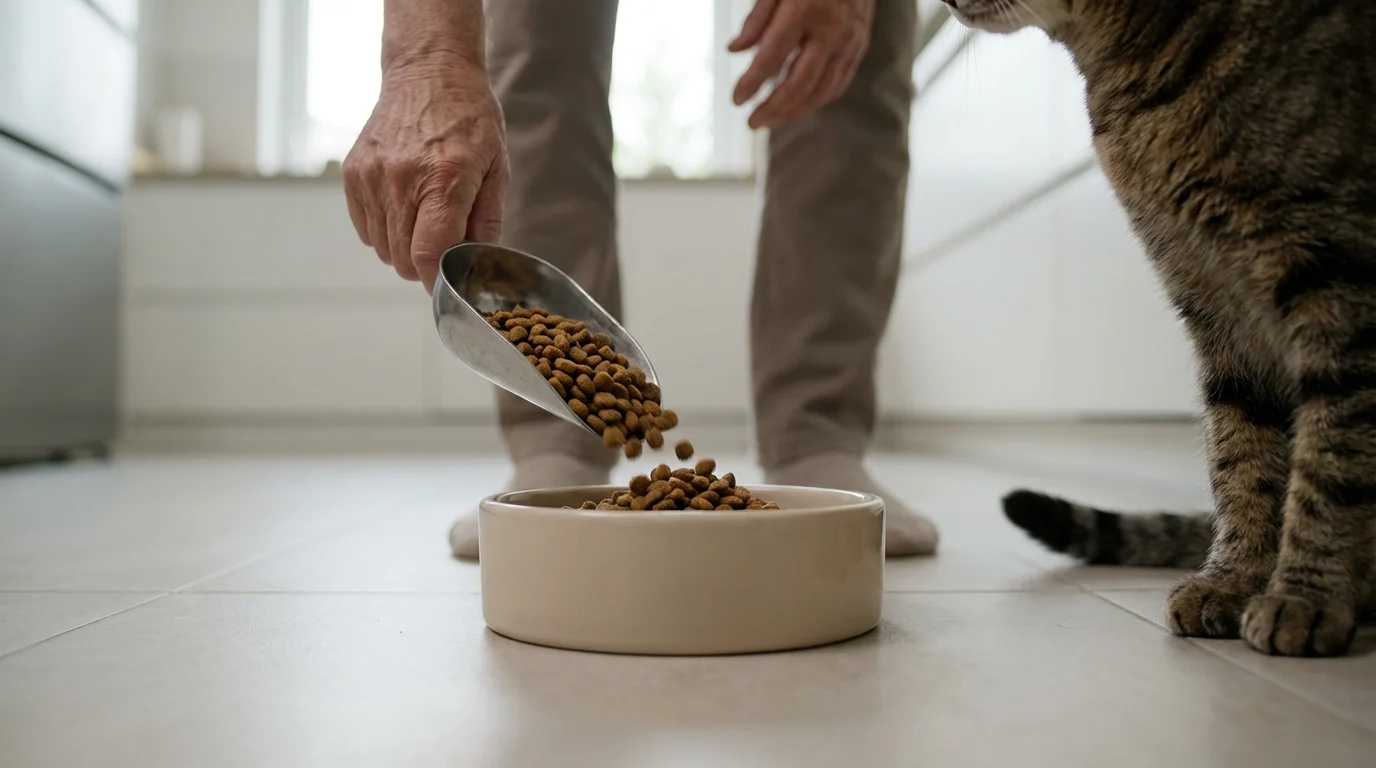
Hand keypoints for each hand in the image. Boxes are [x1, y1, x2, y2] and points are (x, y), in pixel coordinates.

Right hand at [343, 64, 508, 292]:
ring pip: (382, 248)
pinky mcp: (353, 173)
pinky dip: (384, 230)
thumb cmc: (469, 117)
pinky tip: (403, 207)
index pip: (429, 253)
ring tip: (423, 217)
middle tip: (443, 244)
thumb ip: (487, 220)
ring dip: (403, 247)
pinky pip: (365, 228)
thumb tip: (479, 263)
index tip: (449, 283)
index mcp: (444, 178)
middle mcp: (401, 179)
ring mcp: (371, 176)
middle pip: (403, 259)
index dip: (439, 279)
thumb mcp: (497, 166)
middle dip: (425, 264)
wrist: (428, 71)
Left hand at [728, 0, 875, 128]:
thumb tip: (735, 51)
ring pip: (820, 91)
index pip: (772, 57)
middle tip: (752, 123)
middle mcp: (830, 30)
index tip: (736, 100)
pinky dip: (815, 102)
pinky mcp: (859, 49)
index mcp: (804, 10)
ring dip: (793, 112)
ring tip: (770, 121)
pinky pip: (837, 85)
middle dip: (772, 108)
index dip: (752, 83)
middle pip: (799, 83)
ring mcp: (849, 42)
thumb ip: (757, 18)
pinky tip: (797, 108)